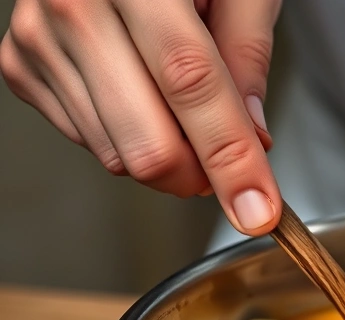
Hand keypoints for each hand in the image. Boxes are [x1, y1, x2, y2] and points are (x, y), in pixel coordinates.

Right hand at [0, 0, 283, 234]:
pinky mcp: (20, 65)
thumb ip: (248, 54)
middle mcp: (74, 3)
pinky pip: (89, 141)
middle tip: (234, 165)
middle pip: (146, 142)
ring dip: (169, 155)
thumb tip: (254, 137)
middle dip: (202, 176)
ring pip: (117, 154)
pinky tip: (143, 94)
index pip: (191, 84)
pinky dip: (130, 137)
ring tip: (185, 103)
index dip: (231, 157)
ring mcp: (39, 37)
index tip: (257, 209)